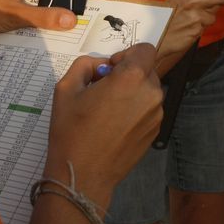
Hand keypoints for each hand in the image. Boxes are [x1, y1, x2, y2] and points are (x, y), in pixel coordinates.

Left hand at [0, 0, 77, 34]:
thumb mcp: (14, 15)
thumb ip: (44, 17)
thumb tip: (72, 19)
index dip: (69, 1)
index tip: (76, 19)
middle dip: (51, 6)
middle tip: (58, 29)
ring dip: (35, 7)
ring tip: (37, 26)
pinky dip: (22, 4)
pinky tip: (18, 19)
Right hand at [45, 44, 162, 203]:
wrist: (83, 174)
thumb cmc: (72, 131)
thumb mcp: (66, 88)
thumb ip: (85, 64)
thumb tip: (101, 66)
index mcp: (131, 78)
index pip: (145, 49)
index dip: (127, 54)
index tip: (110, 69)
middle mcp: (151, 93)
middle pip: (147, 70)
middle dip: (128, 74)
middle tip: (105, 90)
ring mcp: (157, 114)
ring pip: (148, 90)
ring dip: (133, 93)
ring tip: (108, 111)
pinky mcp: (156, 131)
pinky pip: (149, 109)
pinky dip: (136, 110)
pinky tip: (115, 126)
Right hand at [154, 0, 223, 68]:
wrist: (153, 33)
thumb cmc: (168, 13)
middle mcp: (193, 0)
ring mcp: (196, 15)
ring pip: (215, 12)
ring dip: (209, 15)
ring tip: (194, 17)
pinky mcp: (197, 29)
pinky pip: (208, 24)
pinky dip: (202, 25)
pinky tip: (191, 26)